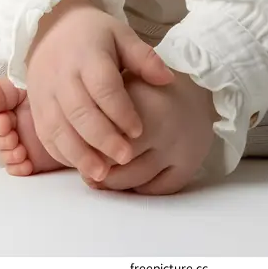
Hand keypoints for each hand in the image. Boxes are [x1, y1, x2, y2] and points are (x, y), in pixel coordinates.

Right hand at [25, 0, 173, 181]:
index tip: (139, 130)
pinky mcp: (35, 106)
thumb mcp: (121, 35)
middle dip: (103, 138)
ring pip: (59, 128)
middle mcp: (62, 74)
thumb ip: (143, 58)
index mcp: (87, 54)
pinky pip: (45, 135)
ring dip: (80, 154)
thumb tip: (167, 78)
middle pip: (80, 111)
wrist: (52, 26)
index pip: (103, 86)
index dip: (121, 110)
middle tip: (125, 157)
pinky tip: (82, 166)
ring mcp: (45, 91)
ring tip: (102, 174)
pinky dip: (63, 153)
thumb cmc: (94, 34)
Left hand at [84, 68, 217, 194]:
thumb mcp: (124, 79)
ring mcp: (176, 147)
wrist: (198, 85)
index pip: (103, 136)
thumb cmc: (149, 83)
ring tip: (103, 178)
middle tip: (87, 170)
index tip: (77, 148)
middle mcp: (161, 126)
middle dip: (97, 169)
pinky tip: (130, 181)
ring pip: (134, 179)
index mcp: (141, 102)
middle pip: (117, 161)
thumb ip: (99, 103)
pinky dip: (140, 189)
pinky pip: (157, 189)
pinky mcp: (188, 164)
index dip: (85, 146)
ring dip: (114, 183)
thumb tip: (69, 134)